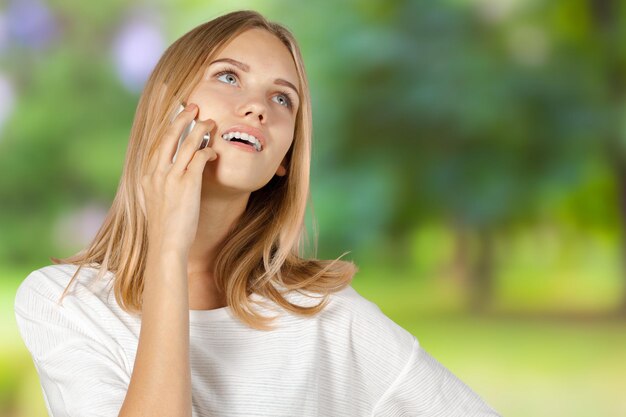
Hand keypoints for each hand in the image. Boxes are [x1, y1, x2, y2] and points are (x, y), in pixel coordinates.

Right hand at [138, 103, 216, 255]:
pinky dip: (208, 151)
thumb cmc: (164, 229)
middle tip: (194, 106)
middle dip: (183, 118)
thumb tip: (168, 179)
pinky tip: (214, 152)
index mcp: (147, 176)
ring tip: (211, 122)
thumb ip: (159, 186)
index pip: (158, 143)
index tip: (178, 116)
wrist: (165, 246)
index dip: (169, 127)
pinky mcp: (187, 185)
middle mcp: (156, 173)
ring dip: (200, 130)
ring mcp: (171, 178)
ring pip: (187, 144)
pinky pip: (199, 159)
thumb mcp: (155, 203)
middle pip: (169, 136)